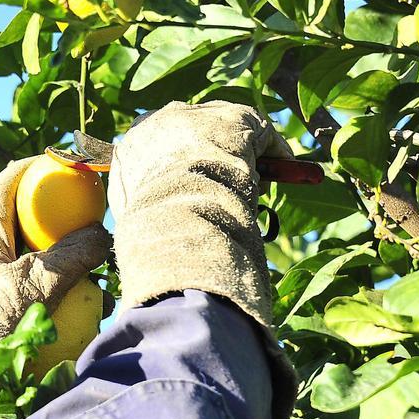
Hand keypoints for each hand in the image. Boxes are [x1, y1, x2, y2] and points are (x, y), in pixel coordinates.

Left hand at [0, 158, 111, 347]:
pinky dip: (45, 308)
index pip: (1, 192)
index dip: (26, 171)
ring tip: (89, 293)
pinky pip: (19, 305)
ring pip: (21, 274)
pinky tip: (68, 326)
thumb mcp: (38, 287)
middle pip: (16, 234)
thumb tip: (101, 234)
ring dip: (55, 277)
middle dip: (52, 233)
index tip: (52, 163)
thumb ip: (72, 257)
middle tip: (83, 236)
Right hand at [107, 100, 297, 418]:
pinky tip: (292, 168)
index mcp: (126, 155)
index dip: (179, 171)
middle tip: (237, 183)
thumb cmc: (153, 244)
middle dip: (213, 154)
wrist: (176, 219)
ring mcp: (195, 119)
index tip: (197, 189)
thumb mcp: (142, 247)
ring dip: (247, 155)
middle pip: (190, 133)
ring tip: (268, 179)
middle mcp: (155, 127)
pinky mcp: (230, 119)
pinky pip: (258, 132)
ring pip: (226, 131)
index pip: (154, 153)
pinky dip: (277, 150)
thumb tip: (144, 299)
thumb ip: (147, 246)